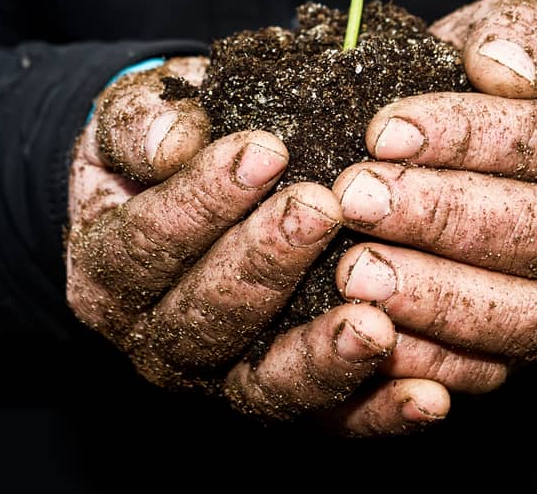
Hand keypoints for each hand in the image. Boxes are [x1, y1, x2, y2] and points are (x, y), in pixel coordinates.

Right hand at [66, 58, 449, 434]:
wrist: (183, 191)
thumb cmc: (166, 145)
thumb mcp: (132, 115)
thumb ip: (141, 120)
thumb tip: (172, 143)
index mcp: (109, 270)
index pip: (149, 242)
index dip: (203, 198)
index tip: (265, 148)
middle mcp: (156, 340)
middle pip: (206, 316)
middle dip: (267, 262)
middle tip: (323, 208)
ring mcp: (221, 378)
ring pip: (265, 383)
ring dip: (322, 356)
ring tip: (373, 324)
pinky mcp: (285, 399)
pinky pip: (330, 422)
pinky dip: (379, 415)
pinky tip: (427, 397)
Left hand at [330, 0, 536, 389]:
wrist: (534, 149)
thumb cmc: (507, 82)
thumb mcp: (520, 30)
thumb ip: (517, 32)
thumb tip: (500, 67)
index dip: (462, 137)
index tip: (383, 130)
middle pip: (533, 234)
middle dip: (437, 217)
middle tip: (355, 200)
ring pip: (519, 316)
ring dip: (433, 297)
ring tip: (354, 271)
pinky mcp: (531, 348)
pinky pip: (488, 371)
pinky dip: (430, 362)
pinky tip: (370, 336)